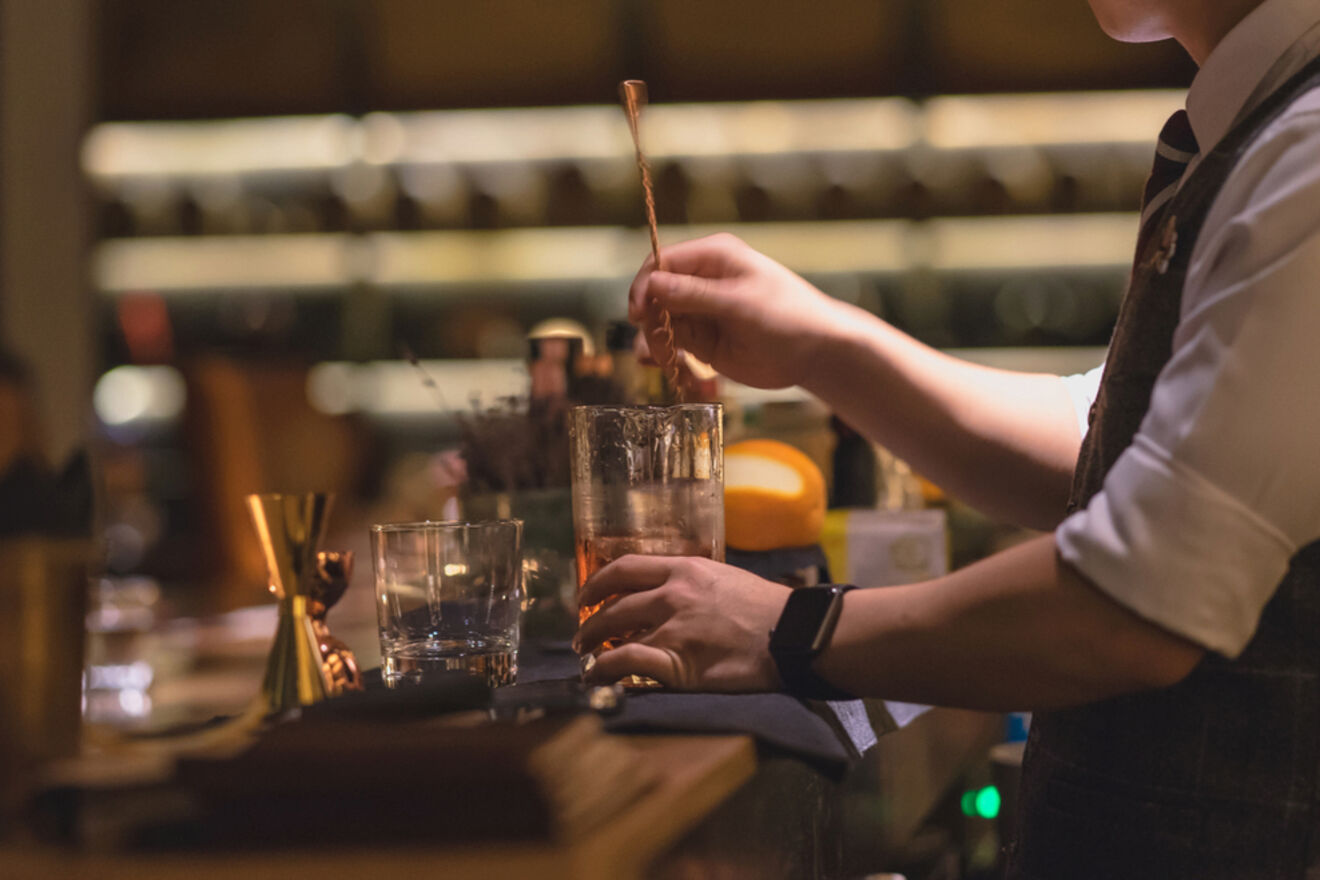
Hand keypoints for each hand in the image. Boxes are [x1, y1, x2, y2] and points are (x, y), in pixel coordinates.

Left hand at [574, 555, 790, 691]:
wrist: (791, 635)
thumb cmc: (765, 609)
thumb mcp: (723, 579)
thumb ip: (692, 583)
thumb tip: (668, 593)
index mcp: (684, 570)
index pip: (625, 568)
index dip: (597, 583)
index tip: (586, 596)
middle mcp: (672, 595)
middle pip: (612, 604)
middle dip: (589, 621)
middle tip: (581, 634)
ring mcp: (673, 628)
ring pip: (613, 634)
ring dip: (593, 648)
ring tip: (587, 658)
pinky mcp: (677, 662)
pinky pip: (626, 662)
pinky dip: (604, 670)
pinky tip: (598, 676)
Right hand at [628, 233, 853, 389]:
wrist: (815, 352)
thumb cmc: (786, 316)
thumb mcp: (739, 302)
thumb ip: (694, 294)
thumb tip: (651, 284)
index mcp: (713, 257)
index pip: (662, 262)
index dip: (645, 285)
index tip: (639, 312)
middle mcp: (702, 280)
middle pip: (655, 292)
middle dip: (649, 316)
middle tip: (655, 342)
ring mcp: (701, 310)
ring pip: (660, 320)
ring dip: (653, 338)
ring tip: (660, 359)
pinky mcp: (703, 339)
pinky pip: (672, 342)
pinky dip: (663, 352)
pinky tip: (664, 364)